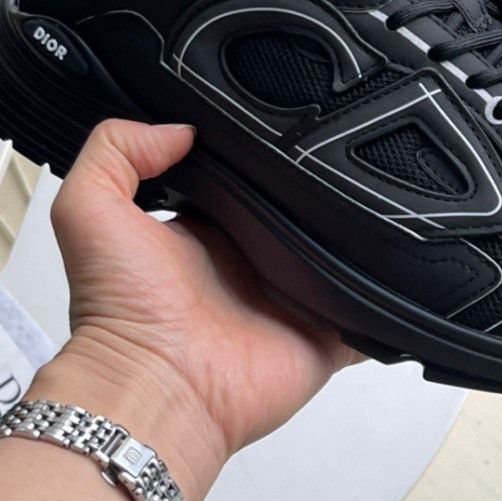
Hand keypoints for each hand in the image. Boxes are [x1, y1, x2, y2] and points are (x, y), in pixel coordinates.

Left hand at [30, 119, 358, 500]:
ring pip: (343, 253)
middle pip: (302, 210)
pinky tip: (412, 260)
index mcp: (210, 228)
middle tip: (351, 142)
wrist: (158, 389)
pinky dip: (389, 294)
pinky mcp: (326, 333)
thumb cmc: (121, 309)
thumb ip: (115, 152)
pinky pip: (371, 310)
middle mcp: (254, 259)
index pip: (247, 177)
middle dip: (323, 184)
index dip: (264, 150)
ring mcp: (293, 297)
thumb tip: (181, 129)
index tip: (290, 111)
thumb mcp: (89, 211)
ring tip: (393, 187)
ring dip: (362, 232)